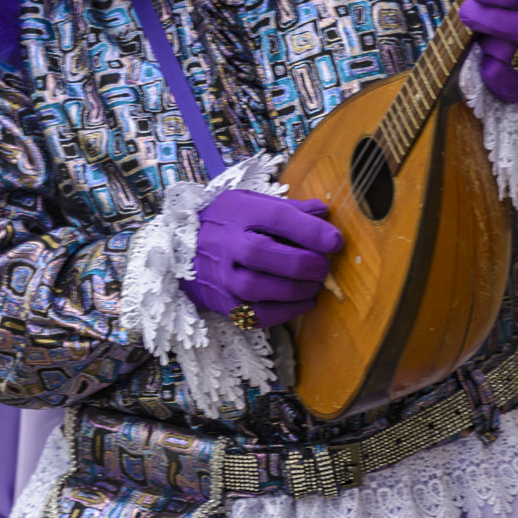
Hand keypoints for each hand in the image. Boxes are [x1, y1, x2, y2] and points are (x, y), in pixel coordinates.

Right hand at [180, 188, 341, 326]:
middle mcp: (227, 244)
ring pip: (260, 287)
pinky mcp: (224, 303)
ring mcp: (223, 276)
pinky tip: (303, 302)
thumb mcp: (251, 203)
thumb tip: (324, 213)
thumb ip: (288, 209)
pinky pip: (257, 314)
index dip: (310, 230)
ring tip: (315, 284)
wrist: (182, 251)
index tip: (335, 241)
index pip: (276, 218)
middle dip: (304, 263)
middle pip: (265, 254)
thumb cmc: (226, 222)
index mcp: (238, 212)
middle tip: (323, 266)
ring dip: (297, 289)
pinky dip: (286, 311)